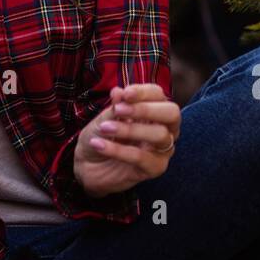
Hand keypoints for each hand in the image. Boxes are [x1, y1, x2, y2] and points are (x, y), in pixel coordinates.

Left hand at [72, 84, 180, 198]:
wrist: (87, 167)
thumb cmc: (101, 138)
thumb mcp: (104, 119)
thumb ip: (115, 107)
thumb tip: (118, 91)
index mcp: (154, 111)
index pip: (158, 95)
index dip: (143, 92)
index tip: (125, 94)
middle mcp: (164, 128)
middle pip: (172, 113)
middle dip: (145, 109)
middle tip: (119, 110)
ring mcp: (162, 150)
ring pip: (159, 134)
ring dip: (129, 129)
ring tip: (104, 128)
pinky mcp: (155, 168)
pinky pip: (141, 157)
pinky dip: (118, 150)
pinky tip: (99, 144)